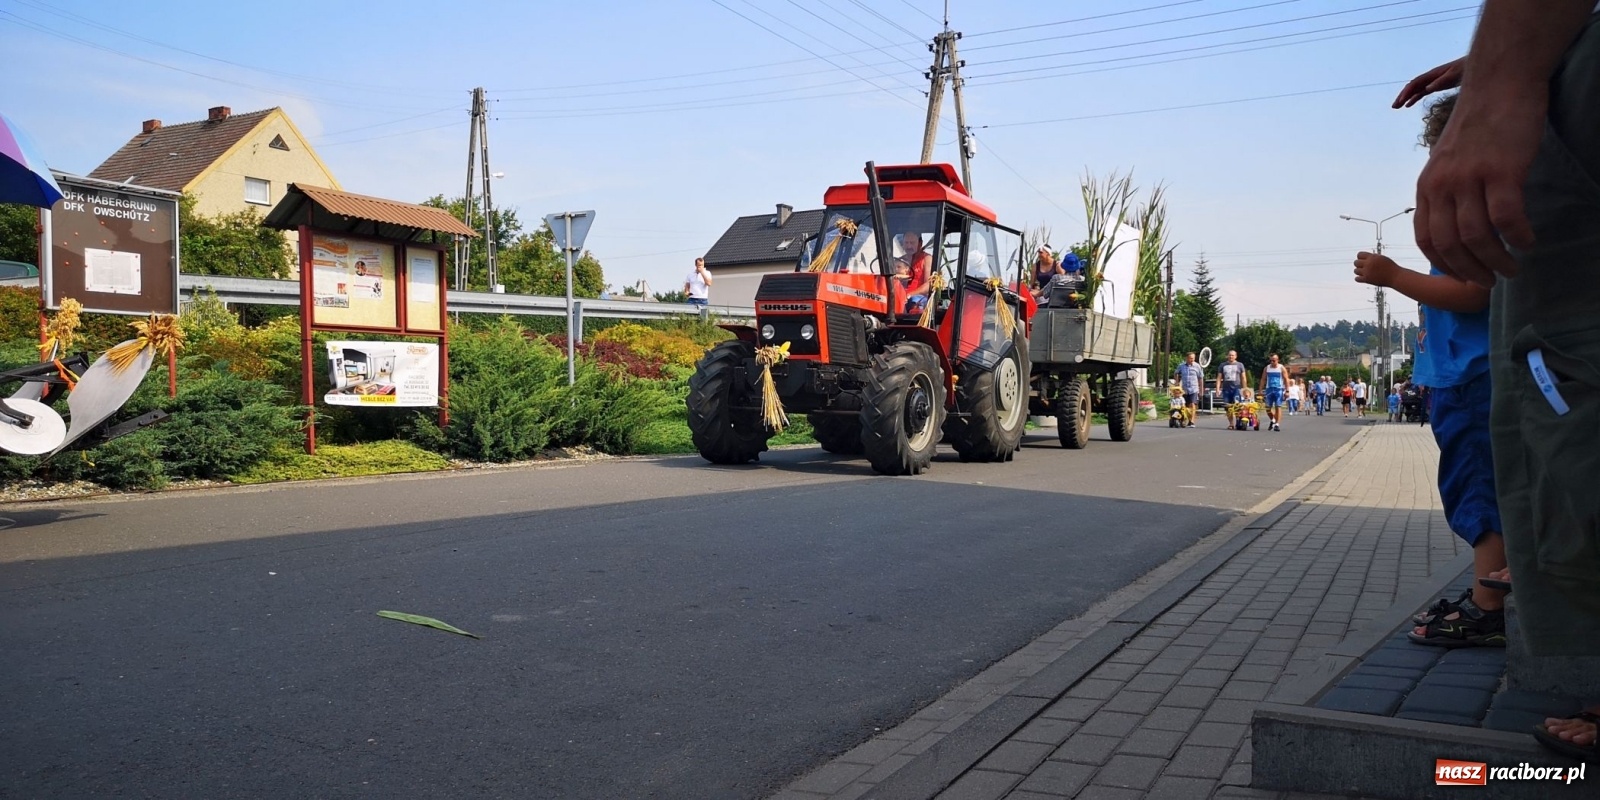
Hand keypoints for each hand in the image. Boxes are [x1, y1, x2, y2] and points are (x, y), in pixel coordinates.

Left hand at [1352, 251, 1399, 286]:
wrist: (1395, 276)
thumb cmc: (1390, 267)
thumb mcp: (1381, 258)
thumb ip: (1372, 257)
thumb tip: (1362, 257)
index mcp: (1372, 257)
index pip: (1359, 254)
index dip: (1360, 257)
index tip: (1365, 260)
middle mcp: (1369, 264)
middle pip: (1356, 262)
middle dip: (1359, 264)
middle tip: (1365, 267)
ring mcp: (1367, 272)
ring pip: (1355, 271)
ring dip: (1359, 271)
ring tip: (1365, 272)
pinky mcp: (1367, 280)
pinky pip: (1357, 279)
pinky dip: (1358, 278)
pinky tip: (1363, 277)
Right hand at [1393, 58, 1463, 108]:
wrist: (1474, 65)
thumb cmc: (1465, 69)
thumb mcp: (1454, 75)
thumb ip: (1441, 82)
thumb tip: (1426, 89)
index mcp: (1432, 74)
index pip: (1415, 83)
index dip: (1407, 92)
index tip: (1400, 102)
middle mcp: (1430, 77)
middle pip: (1412, 86)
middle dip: (1402, 96)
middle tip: (1394, 107)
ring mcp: (1432, 81)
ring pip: (1415, 90)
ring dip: (1406, 98)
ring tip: (1397, 107)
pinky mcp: (1437, 85)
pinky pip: (1422, 92)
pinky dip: (1414, 98)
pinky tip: (1408, 105)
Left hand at [1414, 85, 1545, 285]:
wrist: (1499, 84)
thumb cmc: (1479, 124)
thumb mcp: (1448, 160)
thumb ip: (1448, 190)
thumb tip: (1455, 222)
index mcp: (1428, 185)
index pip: (1427, 239)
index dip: (1445, 264)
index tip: (1463, 277)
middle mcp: (1442, 185)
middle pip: (1449, 245)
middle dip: (1470, 271)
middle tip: (1491, 282)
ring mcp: (1470, 177)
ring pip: (1477, 236)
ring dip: (1495, 261)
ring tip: (1512, 269)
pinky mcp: (1501, 170)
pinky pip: (1506, 217)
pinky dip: (1517, 237)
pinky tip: (1528, 243)